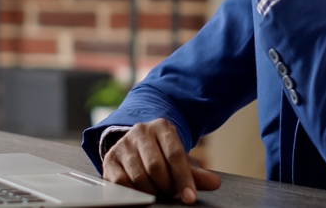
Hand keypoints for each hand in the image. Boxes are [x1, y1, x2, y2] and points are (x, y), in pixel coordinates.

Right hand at [102, 118, 220, 203]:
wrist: (137, 147)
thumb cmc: (163, 155)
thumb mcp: (181, 161)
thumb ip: (196, 173)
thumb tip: (214, 183)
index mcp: (162, 127)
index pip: (175, 154)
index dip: (183, 178)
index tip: (190, 197)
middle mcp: (140, 131)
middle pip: (156, 167)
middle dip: (166, 186)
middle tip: (171, 193)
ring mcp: (123, 144)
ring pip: (139, 176)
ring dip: (151, 191)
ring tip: (158, 191)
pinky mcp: (110, 159)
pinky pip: (122, 183)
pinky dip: (134, 193)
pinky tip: (142, 191)